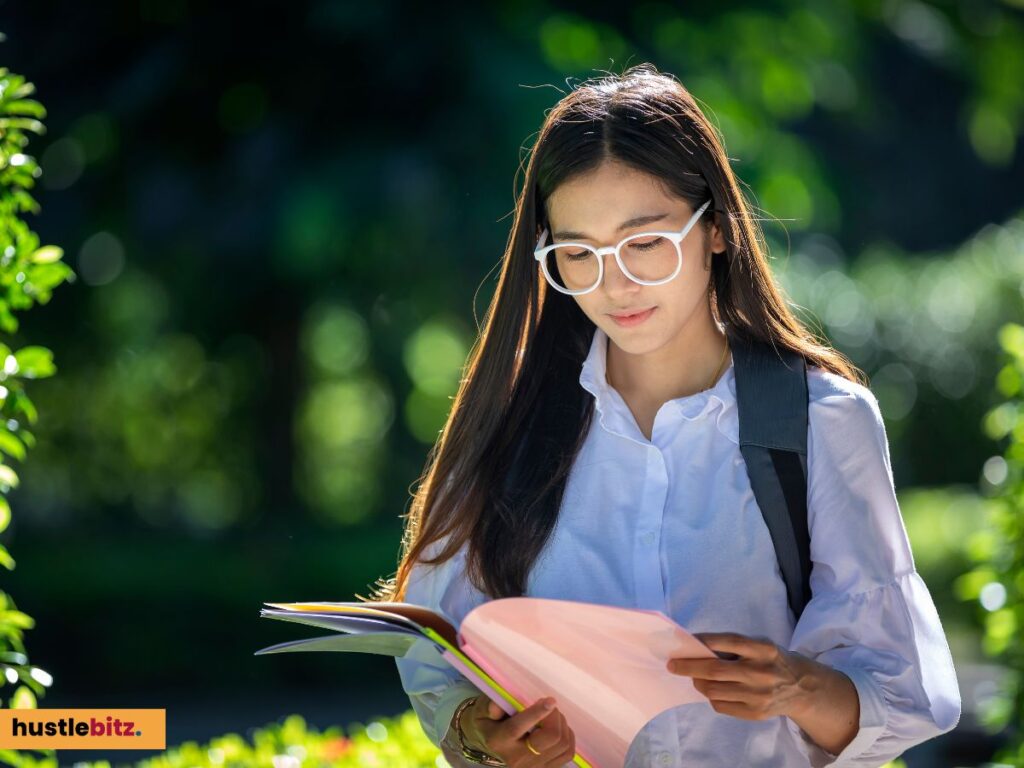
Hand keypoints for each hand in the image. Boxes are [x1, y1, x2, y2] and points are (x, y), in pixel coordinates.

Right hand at [459, 694, 576, 766]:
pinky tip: (558, 728)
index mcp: (498, 741)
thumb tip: (496, 707)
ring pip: (562, 745)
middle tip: (549, 705)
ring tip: (551, 716)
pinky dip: (568, 737)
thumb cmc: (489, 720)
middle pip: (549, 738)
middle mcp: (516, 758)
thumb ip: (490, 706)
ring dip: (562, 724)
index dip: (536, 713)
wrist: (490, 743)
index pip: (517, 728)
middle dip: (554, 717)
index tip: (550, 701)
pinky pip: (567, 753)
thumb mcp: (483, 710)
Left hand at [666, 631, 814, 720]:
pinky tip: (714, 690)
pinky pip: (721, 705)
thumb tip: (696, 648)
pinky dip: (711, 697)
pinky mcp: (755, 713)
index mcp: (763, 649)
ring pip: (713, 690)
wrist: (802, 688)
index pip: (727, 642)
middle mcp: (761, 672)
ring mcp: (758, 695)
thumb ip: (734, 646)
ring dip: (698, 682)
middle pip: (714, 670)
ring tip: (696, 677)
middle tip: (673, 665)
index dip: (703, 641)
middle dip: (688, 666)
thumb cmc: (772, 660)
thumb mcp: (760, 646)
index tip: (684, 642)